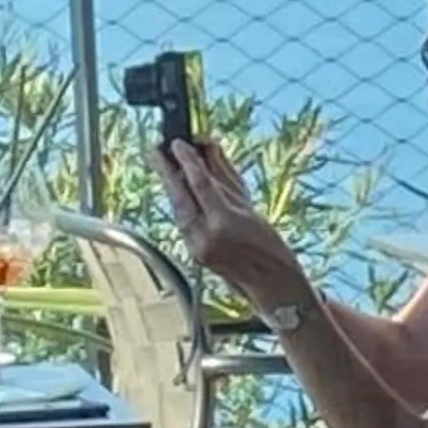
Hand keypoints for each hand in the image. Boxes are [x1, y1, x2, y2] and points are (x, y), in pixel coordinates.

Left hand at [157, 141, 313, 322]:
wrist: (272, 284)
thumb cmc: (270, 245)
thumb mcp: (249, 205)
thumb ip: (225, 176)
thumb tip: (208, 148)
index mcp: (224, 223)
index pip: (199, 184)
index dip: (187, 160)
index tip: (178, 142)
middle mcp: (205, 237)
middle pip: (179, 197)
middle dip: (165, 172)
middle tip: (156, 149)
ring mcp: (195, 248)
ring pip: (177, 210)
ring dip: (170, 187)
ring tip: (165, 165)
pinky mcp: (193, 254)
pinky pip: (183, 222)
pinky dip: (181, 204)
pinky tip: (180, 191)